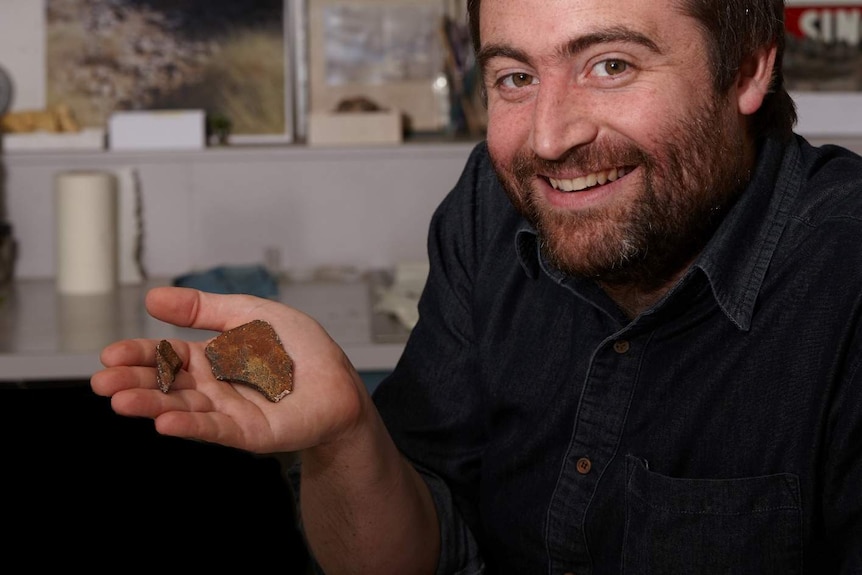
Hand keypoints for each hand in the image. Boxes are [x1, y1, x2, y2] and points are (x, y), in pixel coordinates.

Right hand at [91, 286, 367, 453]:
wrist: (339, 378)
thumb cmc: (298, 347)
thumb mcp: (247, 313)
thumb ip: (201, 309)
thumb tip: (151, 298)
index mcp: (210, 357)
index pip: (166, 356)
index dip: (139, 355)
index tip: (109, 354)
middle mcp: (213, 387)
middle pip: (168, 385)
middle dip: (134, 383)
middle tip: (102, 382)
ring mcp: (229, 411)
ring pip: (184, 408)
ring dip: (152, 406)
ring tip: (121, 401)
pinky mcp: (250, 432)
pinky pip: (216, 428)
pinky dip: (190, 426)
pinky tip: (164, 423)